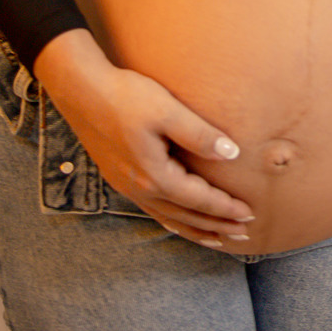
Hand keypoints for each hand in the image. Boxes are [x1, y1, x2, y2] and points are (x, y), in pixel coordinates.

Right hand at [33, 29, 254, 245]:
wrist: (82, 91)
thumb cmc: (126, 96)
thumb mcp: (168, 110)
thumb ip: (201, 135)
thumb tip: (232, 154)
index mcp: (155, 176)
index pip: (199, 200)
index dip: (226, 209)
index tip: (249, 214)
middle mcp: (140, 189)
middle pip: (186, 217)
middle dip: (216, 227)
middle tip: (243, 234)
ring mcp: (127, 187)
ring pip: (168, 218)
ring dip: (195, 230)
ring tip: (217, 239)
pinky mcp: (120, 179)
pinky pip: (153, 211)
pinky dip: (173, 221)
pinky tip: (180, 221)